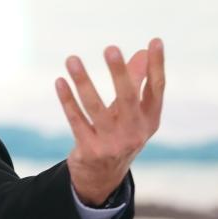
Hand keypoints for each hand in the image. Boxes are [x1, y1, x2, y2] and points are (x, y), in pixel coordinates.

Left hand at [55, 38, 164, 205]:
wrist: (102, 177)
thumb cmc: (120, 134)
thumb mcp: (132, 113)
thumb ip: (137, 82)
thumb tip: (143, 51)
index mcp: (149, 120)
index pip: (157, 89)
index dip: (157, 65)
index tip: (155, 41)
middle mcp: (134, 132)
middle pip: (127, 98)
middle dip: (119, 73)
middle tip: (110, 48)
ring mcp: (112, 143)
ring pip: (95, 107)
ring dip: (83, 82)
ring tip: (71, 59)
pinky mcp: (90, 150)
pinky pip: (76, 120)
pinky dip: (67, 100)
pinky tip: (60, 81)